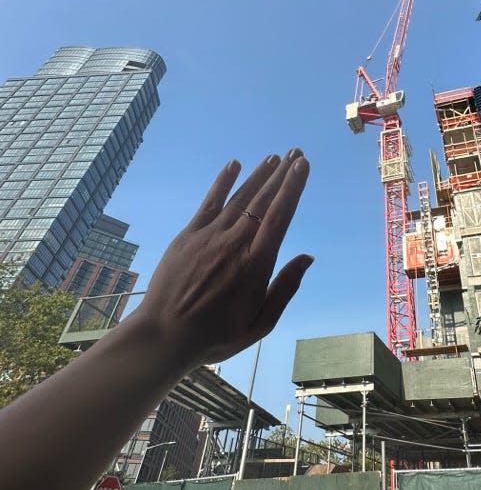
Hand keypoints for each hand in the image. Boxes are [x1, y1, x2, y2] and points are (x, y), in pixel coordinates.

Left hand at [138, 148, 311, 365]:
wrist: (164, 335)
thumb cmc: (216, 335)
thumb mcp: (260, 324)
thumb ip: (285, 289)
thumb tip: (307, 257)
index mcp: (255, 265)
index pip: (279, 217)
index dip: (292, 189)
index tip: (302, 167)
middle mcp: (234, 243)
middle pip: (262, 201)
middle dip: (281, 175)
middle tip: (296, 153)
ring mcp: (208, 237)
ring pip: (239, 198)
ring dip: (258, 175)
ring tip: (274, 157)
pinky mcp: (187, 236)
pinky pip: (208, 203)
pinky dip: (222, 182)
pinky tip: (233, 164)